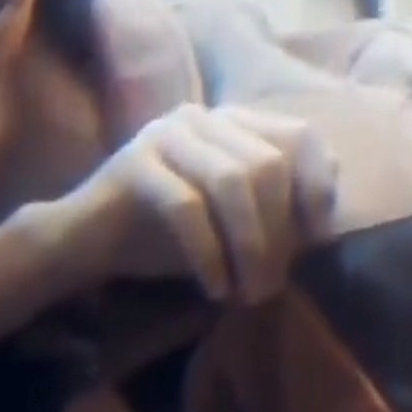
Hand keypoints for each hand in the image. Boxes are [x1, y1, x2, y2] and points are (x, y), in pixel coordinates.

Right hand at [65, 99, 338, 304]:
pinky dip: (209, 255)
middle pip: (267, 165)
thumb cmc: (162, 239)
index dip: (317, 187)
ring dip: (248, 247)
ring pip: (231, 183)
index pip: (300, 135)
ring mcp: (166, 134)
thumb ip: (275, 214)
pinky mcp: (136, 164)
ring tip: (247, 293)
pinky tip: (214, 288)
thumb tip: (327, 228)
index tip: (318, 241)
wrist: (84, 245)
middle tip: (268, 287)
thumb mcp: (231, 226)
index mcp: (232, 123)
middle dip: (276, 235)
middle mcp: (202, 118)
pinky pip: (187, 208)